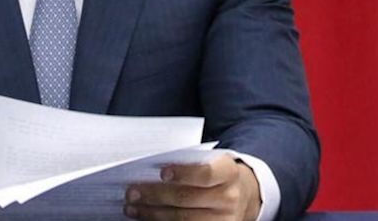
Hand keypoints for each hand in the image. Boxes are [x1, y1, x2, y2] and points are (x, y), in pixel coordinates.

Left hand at [124, 154, 260, 220]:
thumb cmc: (217, 174)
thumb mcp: (212, 162)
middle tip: (132, 192)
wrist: (245, 194)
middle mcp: (229, 197)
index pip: (205, 174)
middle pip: (187, 199)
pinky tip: (147, 218)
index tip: (161, 172)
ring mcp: (225, 219)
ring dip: (152, 214)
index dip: (183, 174)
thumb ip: (189, 165)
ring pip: (183, 219)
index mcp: (228, 172)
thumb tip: (150, 172)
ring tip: (132, 208)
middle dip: (155, 196)